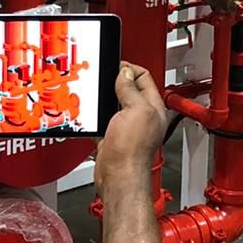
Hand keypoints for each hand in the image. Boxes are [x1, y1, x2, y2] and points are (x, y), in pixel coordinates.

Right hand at [95, 63, 167, 198]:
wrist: (118, 177)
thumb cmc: (132, 151)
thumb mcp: (135, 110)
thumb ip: (130, 89)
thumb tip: (124, 73)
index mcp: (152, 108)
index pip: (143, 78)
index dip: (129, 69)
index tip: (115, 65)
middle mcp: (141, 117)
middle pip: (128, 90)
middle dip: (115, 81)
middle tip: (103, 77)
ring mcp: (126, 128)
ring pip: (114, 104)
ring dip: (104, 98)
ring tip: (95, 93)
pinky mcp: (111, 138)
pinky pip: (102, 121)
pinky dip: (95, 117)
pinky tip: (89, 115)